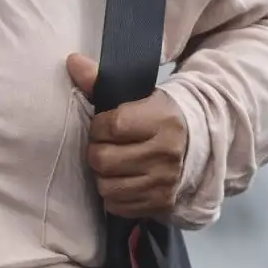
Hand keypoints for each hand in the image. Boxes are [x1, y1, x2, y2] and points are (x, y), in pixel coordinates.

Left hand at [66, 54, 188, 218]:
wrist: (194, 145)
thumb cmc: (155, 117)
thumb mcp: (135, 95)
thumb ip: (100, 82)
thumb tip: (72, 62)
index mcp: (162, 120)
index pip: (111, 126)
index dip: (98, 127)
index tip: (103, 125)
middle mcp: (167, 153)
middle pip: (104, 160)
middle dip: (97, 152)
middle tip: (105, 146)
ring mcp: (165, 182)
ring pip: (107, 187)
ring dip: (103, 176)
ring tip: (112, 164)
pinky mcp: (161, 204)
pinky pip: (117, 206)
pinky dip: (113, 196)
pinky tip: (122, 181)